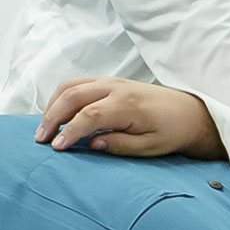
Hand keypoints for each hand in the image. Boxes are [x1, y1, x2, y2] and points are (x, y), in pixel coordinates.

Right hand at [34, 77, 226, 158]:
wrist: (188, 112)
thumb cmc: (171, 131)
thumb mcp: (151, 147)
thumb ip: (121, 145)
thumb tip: (92, 144)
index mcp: (128, 104)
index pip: (89, 115)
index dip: (70, 131)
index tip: (56, 148)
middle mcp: (116, 88)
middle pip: (73, 95)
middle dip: (52, 117)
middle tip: (41, 140)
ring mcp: (111, 81)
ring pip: (71, 86)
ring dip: (53, 105)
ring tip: (44, 129)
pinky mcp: (108, 82)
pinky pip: (77, 84)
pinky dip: (61, 98)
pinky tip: (57, 116)